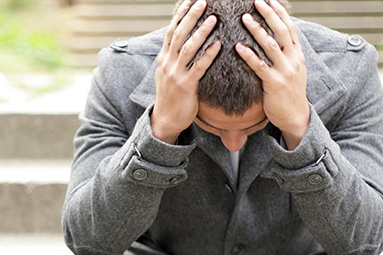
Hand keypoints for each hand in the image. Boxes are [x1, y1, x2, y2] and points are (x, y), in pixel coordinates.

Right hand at [151, 0, 220, 143]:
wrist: (166, 119)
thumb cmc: (172, 95)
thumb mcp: (169, 72)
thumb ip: (176, 57)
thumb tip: (185, 41)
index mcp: (164, 57)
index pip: (172, 30)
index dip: (181, 14)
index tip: (190, 0)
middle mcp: (167, 62)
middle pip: (179, 34)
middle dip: (191, 16)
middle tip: (202, 1)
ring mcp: (175, 74)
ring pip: (188, 48)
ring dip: (201, 32)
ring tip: (214, 18)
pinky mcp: (186, 85)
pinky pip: (198, 67)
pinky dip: (208, 54)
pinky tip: (218, 45)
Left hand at [236, 0, 308, 149]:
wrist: (296, 117)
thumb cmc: (289, 93)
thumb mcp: (293, 69)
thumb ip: (286, 53)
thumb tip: (275, 37)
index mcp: (298, 55)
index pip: (290, 28)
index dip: (280, 13)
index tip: (270, 0)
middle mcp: (294, 60)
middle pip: (282, 31)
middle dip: (269, 14)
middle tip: (256, 1)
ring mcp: (285, 71)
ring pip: (271, 45)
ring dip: (257, 30)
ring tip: (244, 17)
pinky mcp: (274, 84)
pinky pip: (260, 66)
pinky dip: (249, 55)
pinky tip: (238, 46)